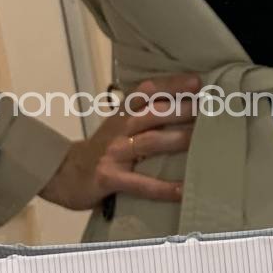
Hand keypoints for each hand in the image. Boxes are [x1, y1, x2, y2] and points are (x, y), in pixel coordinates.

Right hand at [39, 74, 199, 210]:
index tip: (197, 82)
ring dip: (177, 140)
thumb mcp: (117, 125)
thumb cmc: (101, 149)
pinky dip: (162, 188)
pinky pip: (141, 184)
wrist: (62, 173)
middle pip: (153, 114)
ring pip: (150, 142)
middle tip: (209, 109)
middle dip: (181, 109)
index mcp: (123, 113)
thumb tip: (185, 107)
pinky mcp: (110, 178)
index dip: (171, 85)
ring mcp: (114, 153)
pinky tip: (182, 190)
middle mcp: (119, 128)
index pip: (147, 91)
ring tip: (201, 140)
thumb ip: (143, 116)